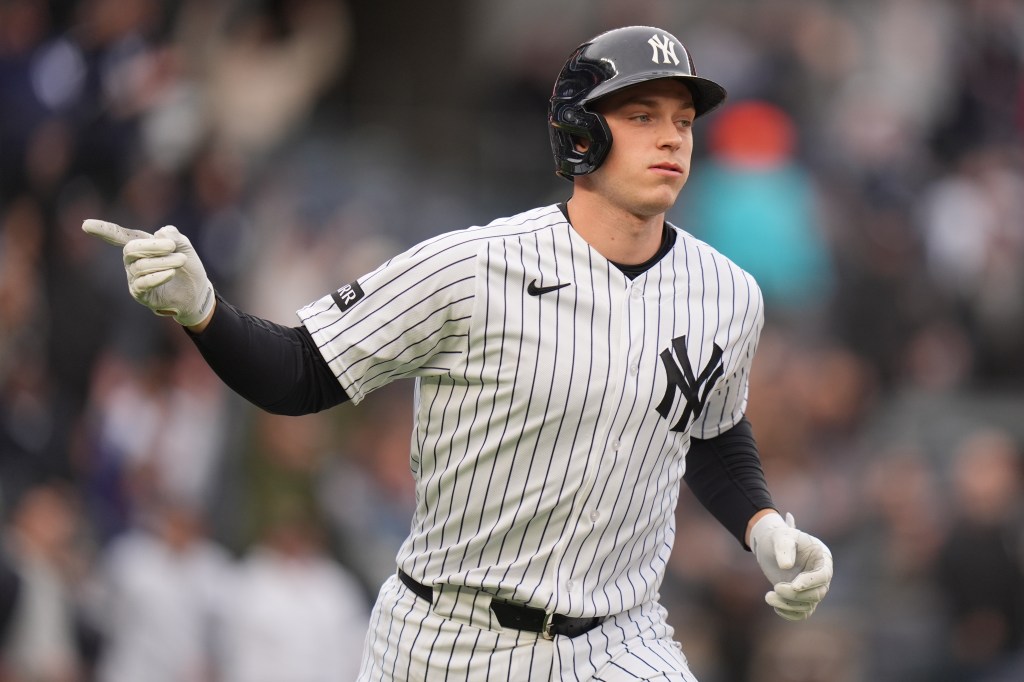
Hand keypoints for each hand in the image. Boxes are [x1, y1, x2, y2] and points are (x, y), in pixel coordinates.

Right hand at [82, 219, 214, 326]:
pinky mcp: (140, 294)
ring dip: (163, 262)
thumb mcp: (184, 247)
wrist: (196, 292)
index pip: (119, 236)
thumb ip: (174, 237)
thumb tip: (161, 232)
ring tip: (181, 261)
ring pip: (140, 266)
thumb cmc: (187, 267)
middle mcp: (132, 261)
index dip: (104, 230)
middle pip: (131, 249)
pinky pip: (143, 283)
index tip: (85, 225)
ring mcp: (134, 278)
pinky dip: (157, 277)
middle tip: (172, 246)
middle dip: (151, 246)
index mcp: (141, 246)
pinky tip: (170, 273)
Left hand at [749, 512, 832, 620]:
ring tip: (768, 597)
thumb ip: (784, 548)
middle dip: (795, 594)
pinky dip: (789, 614)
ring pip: (808, 605)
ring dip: (788, 605)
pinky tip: (775, 606)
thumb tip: (786, 566)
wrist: (770, 546)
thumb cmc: (778, 538)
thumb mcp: (781, 536)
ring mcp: (812, 588)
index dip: (811, 582)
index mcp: (822, 558)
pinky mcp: (802, 598)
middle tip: (776, 587)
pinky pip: (801, 613)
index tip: (794, 585)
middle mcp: (821, 575)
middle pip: (817, 594)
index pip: (823, 575)